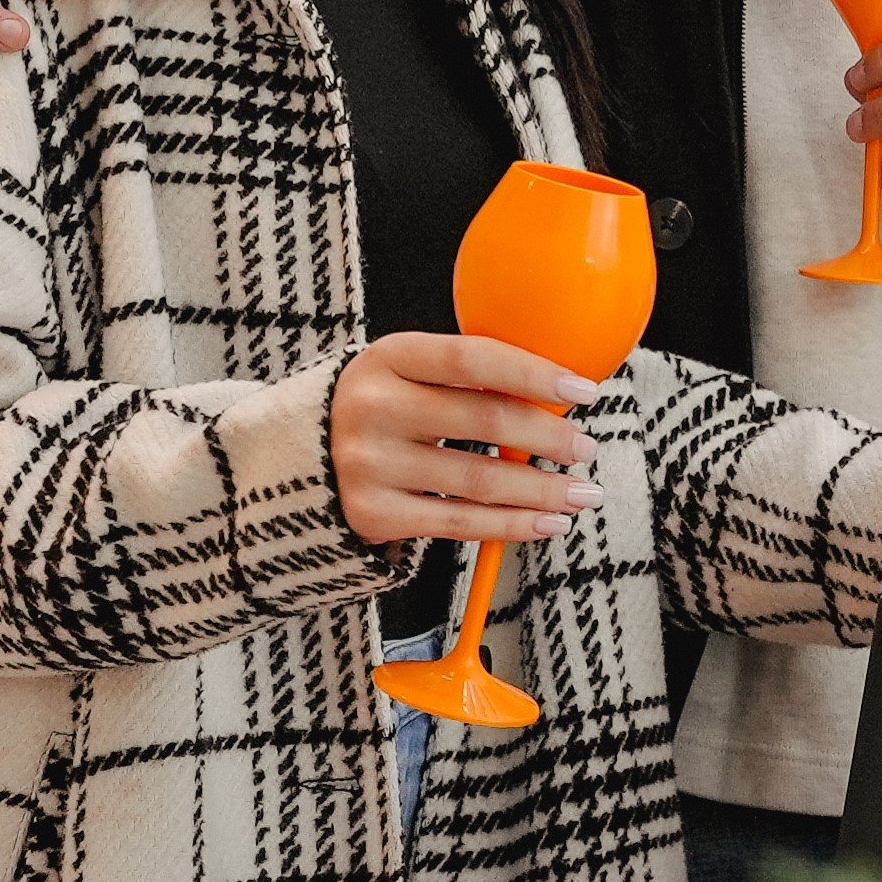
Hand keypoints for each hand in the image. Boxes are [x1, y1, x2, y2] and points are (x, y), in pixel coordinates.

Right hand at [329, 333, 608, 546]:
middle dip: (549, 436)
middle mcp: (374, 407)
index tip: (584, 389)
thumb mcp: (405, 372)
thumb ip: (465, 374)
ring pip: (479, 480)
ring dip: (543, 489)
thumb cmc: (381, 406)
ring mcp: (369, 464)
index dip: (535, 373)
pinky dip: (512, 525)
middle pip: (484, 420)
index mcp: (389, 356)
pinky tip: (548, 522)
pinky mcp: (371, 515)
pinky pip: (459, 523)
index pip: (474, 358)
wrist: (294, 461)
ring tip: (582, 493)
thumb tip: (556, 389)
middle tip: (587, 448)